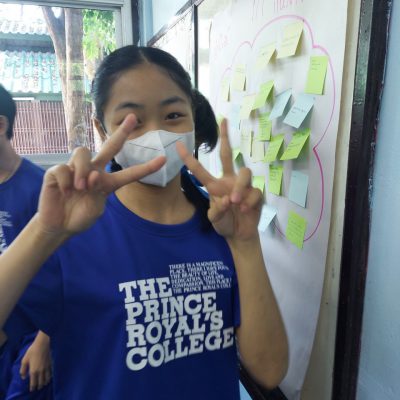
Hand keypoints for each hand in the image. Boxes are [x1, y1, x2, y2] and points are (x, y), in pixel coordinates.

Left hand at [20, 332, 51, 391]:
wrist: (43, 344)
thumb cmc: (32, 351)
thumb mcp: (24, 360)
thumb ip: (23, 369)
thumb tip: (23, 377)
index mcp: (33, 371)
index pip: (33, 383)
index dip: (33, 387)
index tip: (32, 389)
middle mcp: (41, 371)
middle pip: (41, 382)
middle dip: (39, 386)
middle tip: (38, 388)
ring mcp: (47, 368)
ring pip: (47, 378)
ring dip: (45, 382)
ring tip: (44, 384)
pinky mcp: (51, 363)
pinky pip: (51, 373)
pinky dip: (50, 376)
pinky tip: (50, 376)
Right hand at [37, 114, 165, 235]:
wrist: (59, 226)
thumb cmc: (80, 217)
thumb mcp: (97, 209)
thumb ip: (99, 193)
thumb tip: (93, 175)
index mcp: (108, 182)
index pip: (129, 173)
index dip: (146, 168)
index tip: (163, 159)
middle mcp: (93, 170)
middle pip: (110, 146)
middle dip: (122, 132)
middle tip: (133, 117)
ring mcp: (75, 169)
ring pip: (82, 152)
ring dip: (83, 170)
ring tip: (80, 188)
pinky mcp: (57, 172)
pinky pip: (64, 168)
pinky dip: (66, 181)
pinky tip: (64, 191)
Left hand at [177, 119, 262, 242]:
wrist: (240, 234)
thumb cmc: (224, 223)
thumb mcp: (215, 219)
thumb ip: (217, 211)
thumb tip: (227, 199)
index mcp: (214, 185)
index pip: (200, 169)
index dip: (189, 158)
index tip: (178, 145)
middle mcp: (228, 180)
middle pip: (227, 155)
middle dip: (226, 137)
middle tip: (224, 122)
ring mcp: (243, 185)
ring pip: (245, 172)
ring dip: (240, 187)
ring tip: (235, 203)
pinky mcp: (256, 193)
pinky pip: (255, 191)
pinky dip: (249, 201)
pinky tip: (245, 210)